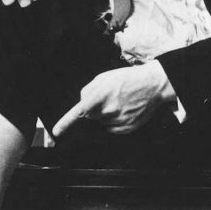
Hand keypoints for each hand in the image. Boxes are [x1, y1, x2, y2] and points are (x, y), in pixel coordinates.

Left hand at [52, 62, 176, 136]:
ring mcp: (118, 121)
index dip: (66, 122)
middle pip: (90, 116)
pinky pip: (112, 128)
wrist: (153, 85)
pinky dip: (114, 121)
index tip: (57, 132)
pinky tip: (124, 110)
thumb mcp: (104, 77)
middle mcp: (108, 110)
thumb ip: (89, 90)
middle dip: (93, 109)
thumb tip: (82, 102)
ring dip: (105, 115)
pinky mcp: (127, 128)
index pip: (79, 112)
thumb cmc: (128, 78)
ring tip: (119, 102)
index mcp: (101, 95)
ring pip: (101, 122)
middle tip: (106, 99)